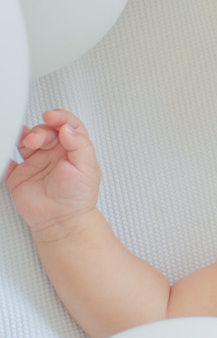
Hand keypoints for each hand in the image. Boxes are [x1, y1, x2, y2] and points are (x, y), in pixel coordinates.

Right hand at [3, 110, 100, 234]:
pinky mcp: (18, 174)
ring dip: (24, 137)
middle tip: (38, 140)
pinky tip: (6, 148)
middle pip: (45, 130)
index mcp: (72, 149)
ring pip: (26, 140)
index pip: (67, 125)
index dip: (60, 117)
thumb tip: (68, 127)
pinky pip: (7, 159)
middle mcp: (54, 153)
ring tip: (28, 144)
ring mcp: (35, 162)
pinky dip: (4, 151)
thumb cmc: (78, 197)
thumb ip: (79, 145)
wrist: (61, 221)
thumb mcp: (87, 167)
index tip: (52, 116)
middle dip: (41, 130)